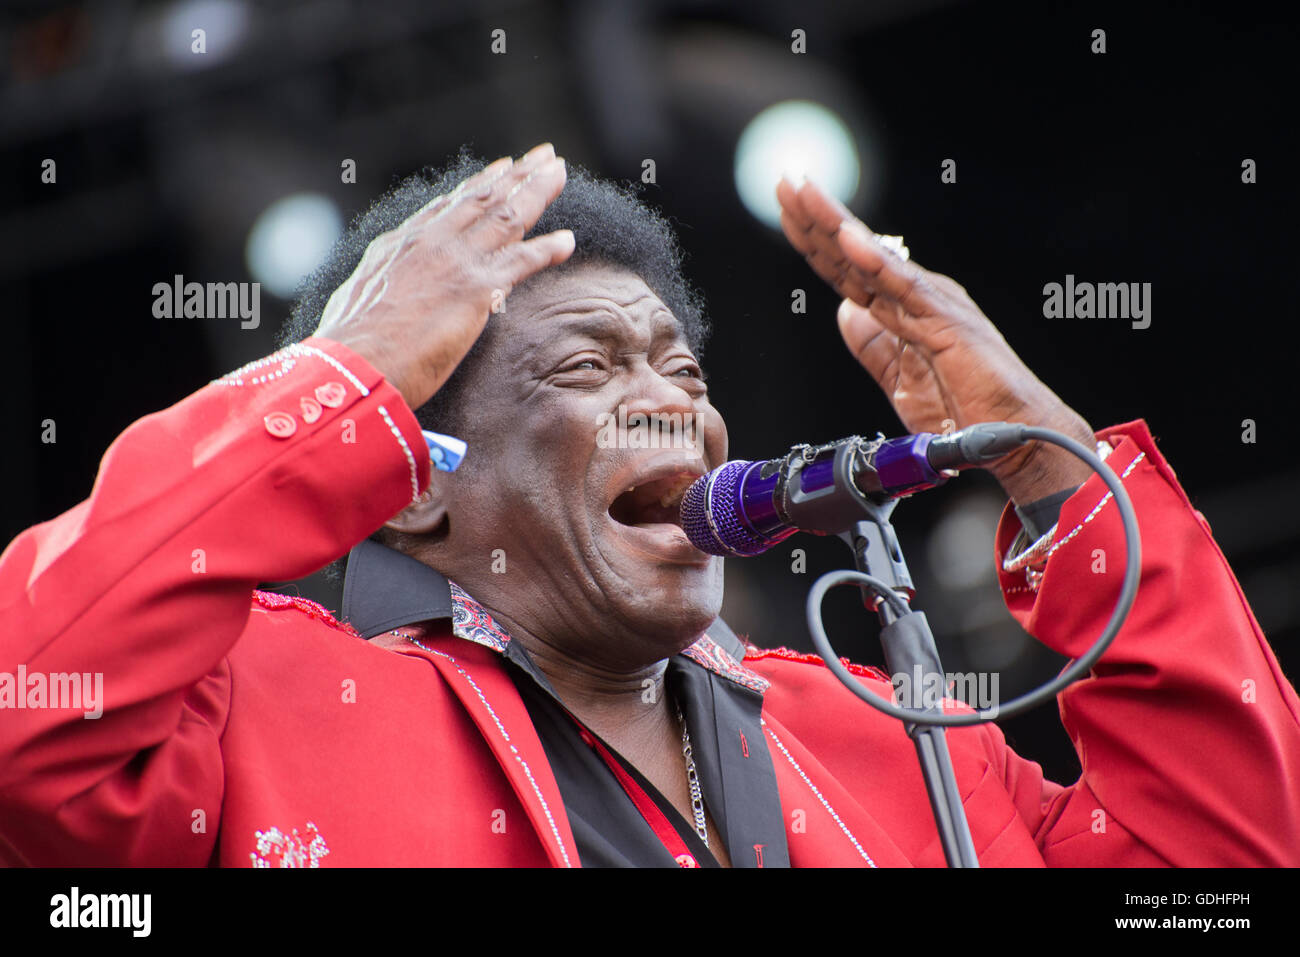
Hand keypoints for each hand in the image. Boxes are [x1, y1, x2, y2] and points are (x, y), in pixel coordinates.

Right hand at [314, 143, 573, 410]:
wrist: (354, 364)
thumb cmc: (347, 346)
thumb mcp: (353, 301)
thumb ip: (371, 289)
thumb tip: (365, 297)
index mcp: (399, 245)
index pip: (447, 207)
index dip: (478, 186)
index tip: (500, 169)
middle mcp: (430, 243)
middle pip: (482, 199)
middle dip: (516, 175)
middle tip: (542, 155)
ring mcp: (456, 262)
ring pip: (506, 216)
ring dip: (537, 192)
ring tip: (559, 172)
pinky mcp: (477, 290)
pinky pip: (522, 261)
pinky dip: (548, 249)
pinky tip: (568, 241)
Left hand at [776, 176, 1095, 506]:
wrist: (1012, 435)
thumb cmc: (967, 408)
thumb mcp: (901, 378)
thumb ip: (873, 346)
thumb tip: (844, 313)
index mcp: (904, 308)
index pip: (848, 269)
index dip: (815, 241)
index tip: (786, 210)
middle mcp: (917, 295)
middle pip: (853, 253)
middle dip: (816, 218)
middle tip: (784, 182)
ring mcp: (932, 303)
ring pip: (871, 258)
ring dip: (834, 223)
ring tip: (804, 192)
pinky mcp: (946, 321)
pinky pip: (902, 286)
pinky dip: (873, 260)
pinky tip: (846, 237)